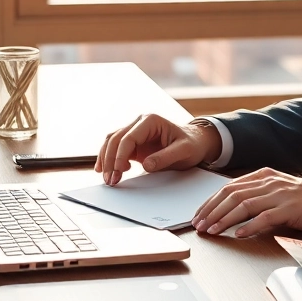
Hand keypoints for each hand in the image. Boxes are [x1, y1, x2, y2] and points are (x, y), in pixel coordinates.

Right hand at [94, 115, 221, 185]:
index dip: (121, 154)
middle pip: (115, 139)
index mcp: (151, 121)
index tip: (119, 170)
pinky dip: (108, 159)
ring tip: (108, 179)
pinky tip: (105, 171)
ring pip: (111, 143)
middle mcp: (139, 123)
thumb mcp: (184, 151)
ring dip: (106, 160)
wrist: (196, 143)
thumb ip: (166, 157)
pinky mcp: (133, 144)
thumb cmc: (192, 144)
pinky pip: (115, 149)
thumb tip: (146, 165)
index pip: (129, 137)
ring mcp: (134, 133)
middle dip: (110, 160)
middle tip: (111, 180)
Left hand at [192, 168, 301, 237]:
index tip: (199, 215)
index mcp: (265, 176)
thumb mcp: (280, 192)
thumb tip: (234, 212)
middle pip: (232, 195)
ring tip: (212, 231)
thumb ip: (259, 197)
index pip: (229, 187)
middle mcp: (270, 183)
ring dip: (224, 219)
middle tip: (198, 226)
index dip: (211, 202)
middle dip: (212, 211)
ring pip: (244, 205)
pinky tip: (239, 234)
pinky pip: (266, 217)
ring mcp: (281, 195)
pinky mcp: (291, 209)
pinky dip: (250, 226)